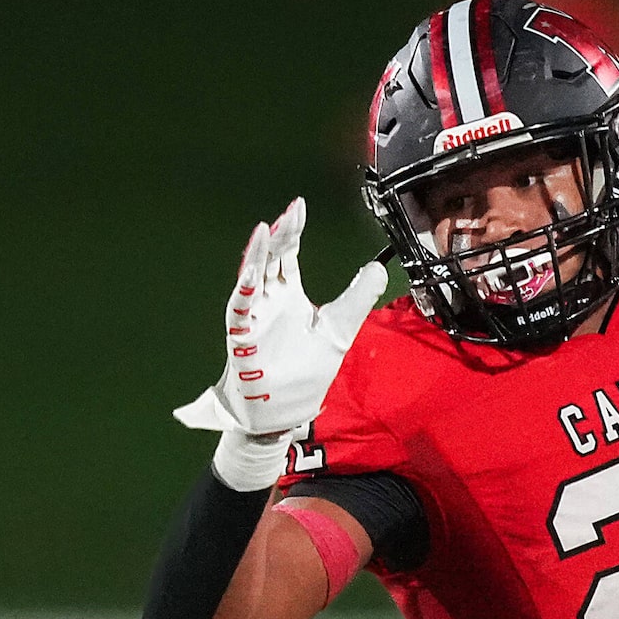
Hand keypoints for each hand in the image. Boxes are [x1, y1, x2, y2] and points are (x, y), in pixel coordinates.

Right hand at [174, 197, 387, 488]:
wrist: (284, 411)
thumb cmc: (303, 373)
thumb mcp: (339, 330)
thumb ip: (358, 299)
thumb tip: (378, 268)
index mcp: (288, 295)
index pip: (288, 254)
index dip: (292, 231)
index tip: (299, 207)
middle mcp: (267, 301)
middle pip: (270, 259)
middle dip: (279, 236)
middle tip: (290, 213)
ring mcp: (253, 317)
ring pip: (251, 278)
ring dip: (258, 255)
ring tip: (267, 230)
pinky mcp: (242, 338)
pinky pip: (240, 308)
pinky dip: (244, 288)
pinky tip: (251, 270)